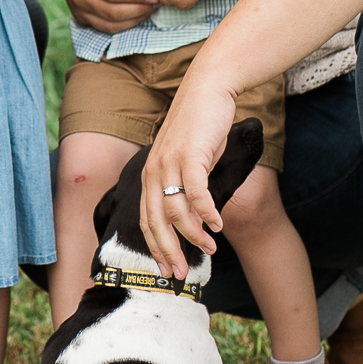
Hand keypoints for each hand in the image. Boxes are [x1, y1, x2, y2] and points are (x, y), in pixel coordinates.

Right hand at [56, 0, 157, 34]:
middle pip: (112, 12)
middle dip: (138, 9)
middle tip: (157, 1)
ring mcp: (79, 9)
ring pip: (110, 24)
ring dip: (133, 20)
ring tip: (150, 9)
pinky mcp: (81, 18)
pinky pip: (105, 28)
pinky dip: (123, 25)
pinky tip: (137, 16)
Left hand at [139, 81, 239, 278]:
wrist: (208, 89)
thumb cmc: (200, 128)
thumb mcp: (187, 162)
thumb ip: (185, 188)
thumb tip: (193, 219)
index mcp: (149, 175)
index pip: (146, 220)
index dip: (155, 248)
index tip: (167, 270)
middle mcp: (153, 170)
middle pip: (156, 222)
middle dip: (168, 252)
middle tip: (181, 274)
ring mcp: (170, 162)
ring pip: (176, 210)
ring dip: (194, 234)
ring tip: (210, 248)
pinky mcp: (190, 154)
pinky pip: (196, 192)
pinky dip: (205, 212)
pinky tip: (216, 225)